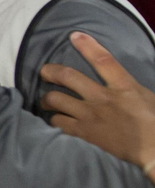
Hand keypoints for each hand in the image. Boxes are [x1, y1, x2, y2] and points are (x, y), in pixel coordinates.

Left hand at [41, 32, 154, 177]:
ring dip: (47, 100)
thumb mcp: (146, 97)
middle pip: (67, 76)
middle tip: (44, 72)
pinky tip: (54, 121)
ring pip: (55, 99)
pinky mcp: (83, 133)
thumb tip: (119, 83)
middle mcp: (102, 98)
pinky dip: (53, 121)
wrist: (154, 151)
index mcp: (123, 86)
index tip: (74, 36)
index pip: (103, 60)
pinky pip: (57, 123)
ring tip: (47, 102)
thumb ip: (128, 88)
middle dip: (50, 71)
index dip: (87, 46)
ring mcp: (89, 116)